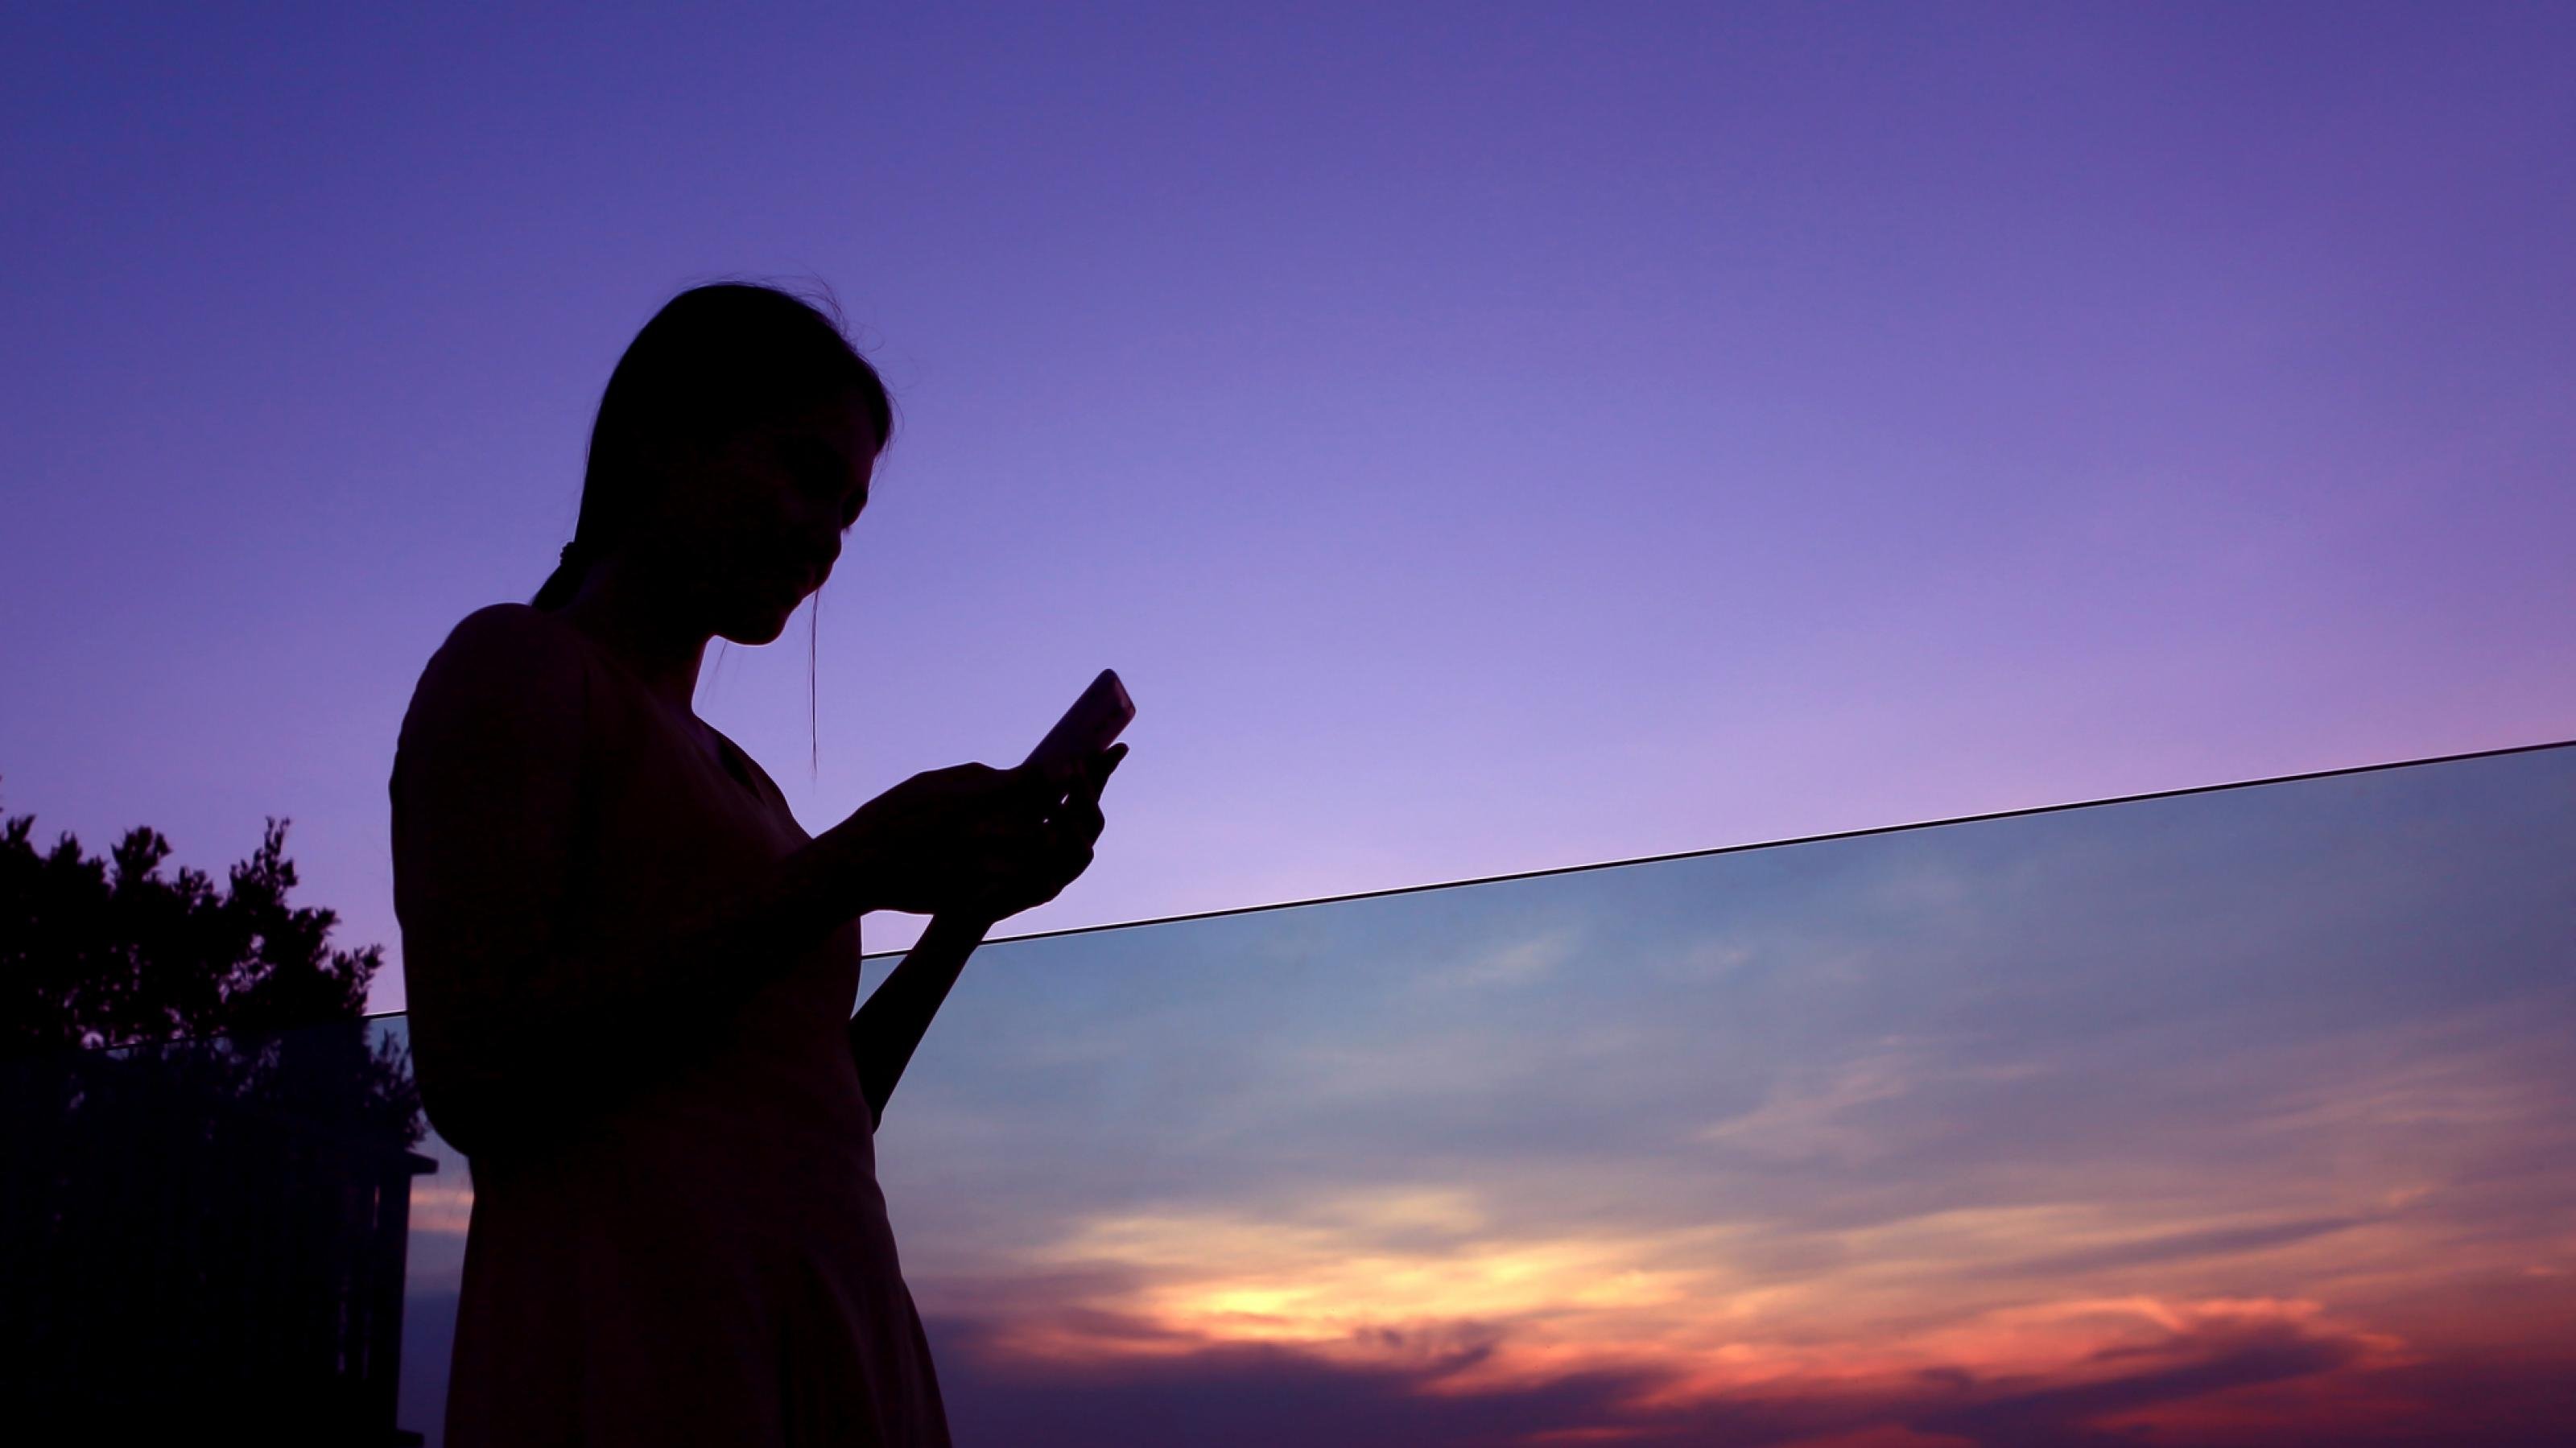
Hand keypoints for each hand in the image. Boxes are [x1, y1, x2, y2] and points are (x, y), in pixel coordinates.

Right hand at [836, 758, 1062, 916]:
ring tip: (1053, 839)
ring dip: (1044, 848)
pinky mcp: (969, 891)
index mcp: (968, 798)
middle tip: (1071, 805)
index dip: (1054, 776)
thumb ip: (975, 778)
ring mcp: (972, 865)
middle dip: (1056, 814)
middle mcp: (974, 831)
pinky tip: (1026, 868)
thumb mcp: (929, 783)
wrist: (858, 865)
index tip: (1071, 768)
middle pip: (1038, 822)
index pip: (1029, 783)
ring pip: (1029, 859)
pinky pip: (1008, 882)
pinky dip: (1022, 874)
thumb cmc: (892, 816)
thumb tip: (1013, 775)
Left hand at [950, 742, 1125, 928]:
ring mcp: (1062, 874)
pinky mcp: (1041, 896)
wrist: (972, 895)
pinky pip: (1051, 883)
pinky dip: (1050, 867)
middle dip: (1086, 795)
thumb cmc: (992, 850)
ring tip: (1057, 806)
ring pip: (1083, 852)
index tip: (1119, 747)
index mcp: (1068, 826)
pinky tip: (1045, 851)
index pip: (1092, 796)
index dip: (1104, 773)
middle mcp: (1072, 850)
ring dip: (1072, 827)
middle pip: (1094, 821)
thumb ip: (1031, 790)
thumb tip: (1045, 758)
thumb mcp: (1011, 811)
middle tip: (1073, 769)